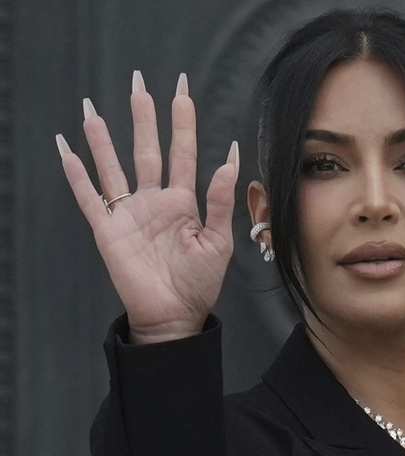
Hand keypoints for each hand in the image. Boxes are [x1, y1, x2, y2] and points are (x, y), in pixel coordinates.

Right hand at [57, 71, 238, 343]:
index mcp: (184, 201)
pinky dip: (76, 174)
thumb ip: (220, 200)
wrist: (174, 315)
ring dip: (102, 138)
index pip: (182, 152)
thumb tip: (230, 157)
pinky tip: (66, 149)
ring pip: (113, 166)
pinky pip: (89, 197)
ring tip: (92, 108)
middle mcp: (154, 200)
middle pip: (146, 149)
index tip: (182, 90)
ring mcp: (129, 213)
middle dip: (143, 116)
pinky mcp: (108, 230)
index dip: (182, 122)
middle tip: (139, 82)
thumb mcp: (219, 241)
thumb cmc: (199, 283)